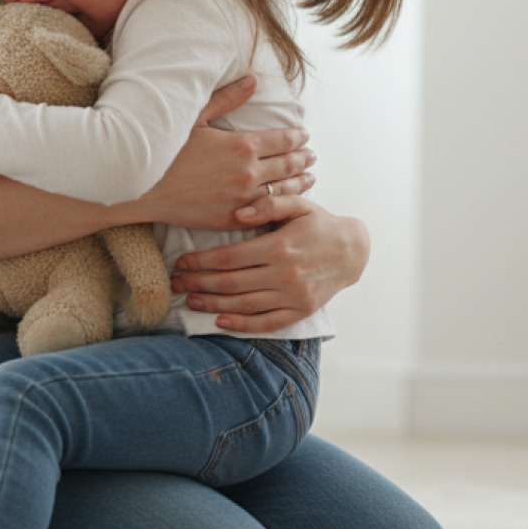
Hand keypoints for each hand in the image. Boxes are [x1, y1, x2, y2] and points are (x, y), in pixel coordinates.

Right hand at [126, 77, 315, 230]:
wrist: (141, 187)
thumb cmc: (165, 149)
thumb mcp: (196, 117)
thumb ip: (228, 98)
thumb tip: (253, 79)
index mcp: (242, 145)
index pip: (283, 140)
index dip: (298, 138)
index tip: (304, 136)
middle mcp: (248, 173)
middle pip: (288, 166)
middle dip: (303, 159)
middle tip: (312, 156)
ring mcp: (242, 199)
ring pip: (283, 191)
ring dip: (299, 184)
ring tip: (309, 178)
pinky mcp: (232, 219)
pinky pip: (265, 212)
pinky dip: (281, 206)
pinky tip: (286, 203)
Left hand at [169, 195, 368, 332]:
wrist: (351, 251)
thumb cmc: (319, 224)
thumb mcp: (298, 204)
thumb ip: (269, 204)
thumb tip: (238, 212)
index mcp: (279, 247)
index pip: (229, 258)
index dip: (201, 261)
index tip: (182, 262)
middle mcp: (284, 274)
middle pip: (230, 283)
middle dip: (199, 283)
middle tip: (176, 284)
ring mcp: (293, 296)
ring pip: (244, 305)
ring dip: (213, 305)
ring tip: (191, 301)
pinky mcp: (300, 311)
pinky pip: (266, 322)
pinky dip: (242, 324)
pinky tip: (221, 321)